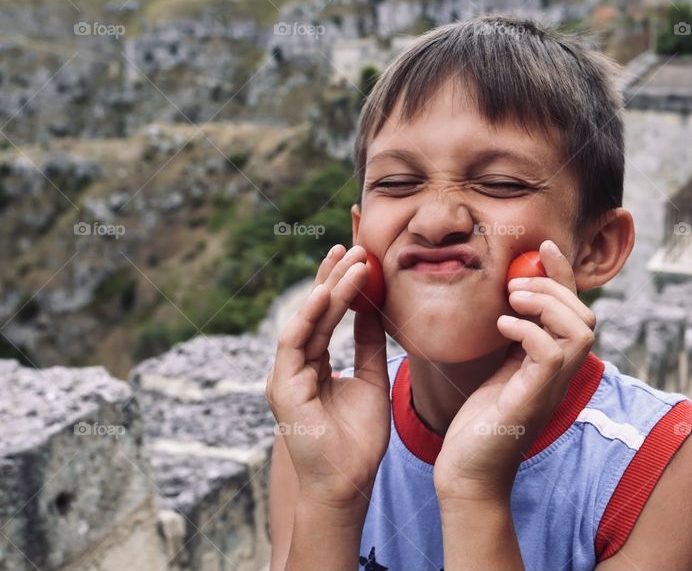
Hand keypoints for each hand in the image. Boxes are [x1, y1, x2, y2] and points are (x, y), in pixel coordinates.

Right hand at [265, 244, 390, 507]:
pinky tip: (326, 294)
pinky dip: (309, 317)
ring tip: (352, 261)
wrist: (349, 482)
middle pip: (313, 311)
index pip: (325, 314)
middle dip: (332, 276)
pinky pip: (293, 344)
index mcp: (312, 363)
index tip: (358, 254)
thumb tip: (372, 308)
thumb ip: (366, 345)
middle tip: (354, 245)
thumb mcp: (370, 380)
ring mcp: (286, 376)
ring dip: (328, 289)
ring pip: (305, 321)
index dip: (339, 283)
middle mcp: (295, 365)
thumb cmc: (358, 438)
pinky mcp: (283, 389)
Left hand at [433, 239, 596, 502]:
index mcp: (553, 362)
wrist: (468, 472)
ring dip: (545, 304)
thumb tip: (507, 301)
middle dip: (553, 287)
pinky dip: (529, 330)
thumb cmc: (480, 423)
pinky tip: (502, 327)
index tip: (543, 245)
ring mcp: (551, 388)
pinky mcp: (534, 399)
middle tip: (514, 284)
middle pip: (585, 315)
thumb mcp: (499, 369)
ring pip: (579, 330)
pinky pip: (550, 353)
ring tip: (510, 301)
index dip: (563, 273)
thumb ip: (513, 340)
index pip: (572, 308)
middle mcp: (560, 374)